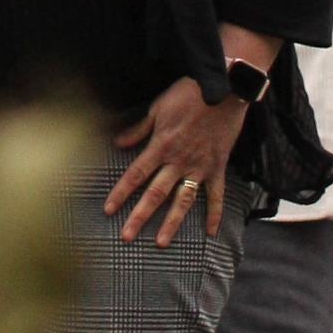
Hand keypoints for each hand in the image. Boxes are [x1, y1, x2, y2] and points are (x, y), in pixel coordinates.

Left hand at [105, 74, 248, 243]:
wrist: (224, 89)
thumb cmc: (188, 94)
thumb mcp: (158, 107)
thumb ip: (139, 129)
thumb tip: (117, 142)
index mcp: (161, 146)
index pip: (135, 174)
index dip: (120, 193)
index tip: (108, 210)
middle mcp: (178, 161)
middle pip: (155, 194)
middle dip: (139, 217)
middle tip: (126, 237)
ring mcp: (199, 167)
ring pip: (182, 201)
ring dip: (171, 223)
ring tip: (160, 243)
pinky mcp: (217, 167)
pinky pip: (216, 195)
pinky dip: (214, 214)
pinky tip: (210, 232)